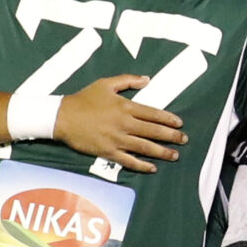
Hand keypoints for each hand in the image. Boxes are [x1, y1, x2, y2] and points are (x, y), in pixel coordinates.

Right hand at [56, 74, 186, 173]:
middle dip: (172, 136)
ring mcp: (117, 139)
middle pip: (154, 131)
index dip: (169, 119)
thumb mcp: (106, 84)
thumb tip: (147, 79)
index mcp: (125, 107)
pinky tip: (153, 168)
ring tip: (175, 155)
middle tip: (184, 140)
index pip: (153, 114)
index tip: (180, 124)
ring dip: (162, 152)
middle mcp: (124, 124)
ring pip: (145, 147)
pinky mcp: (109, 152)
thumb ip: (127, 80)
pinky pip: (129, 161)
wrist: (62, 117)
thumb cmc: (84, 99)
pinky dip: (142, 165)